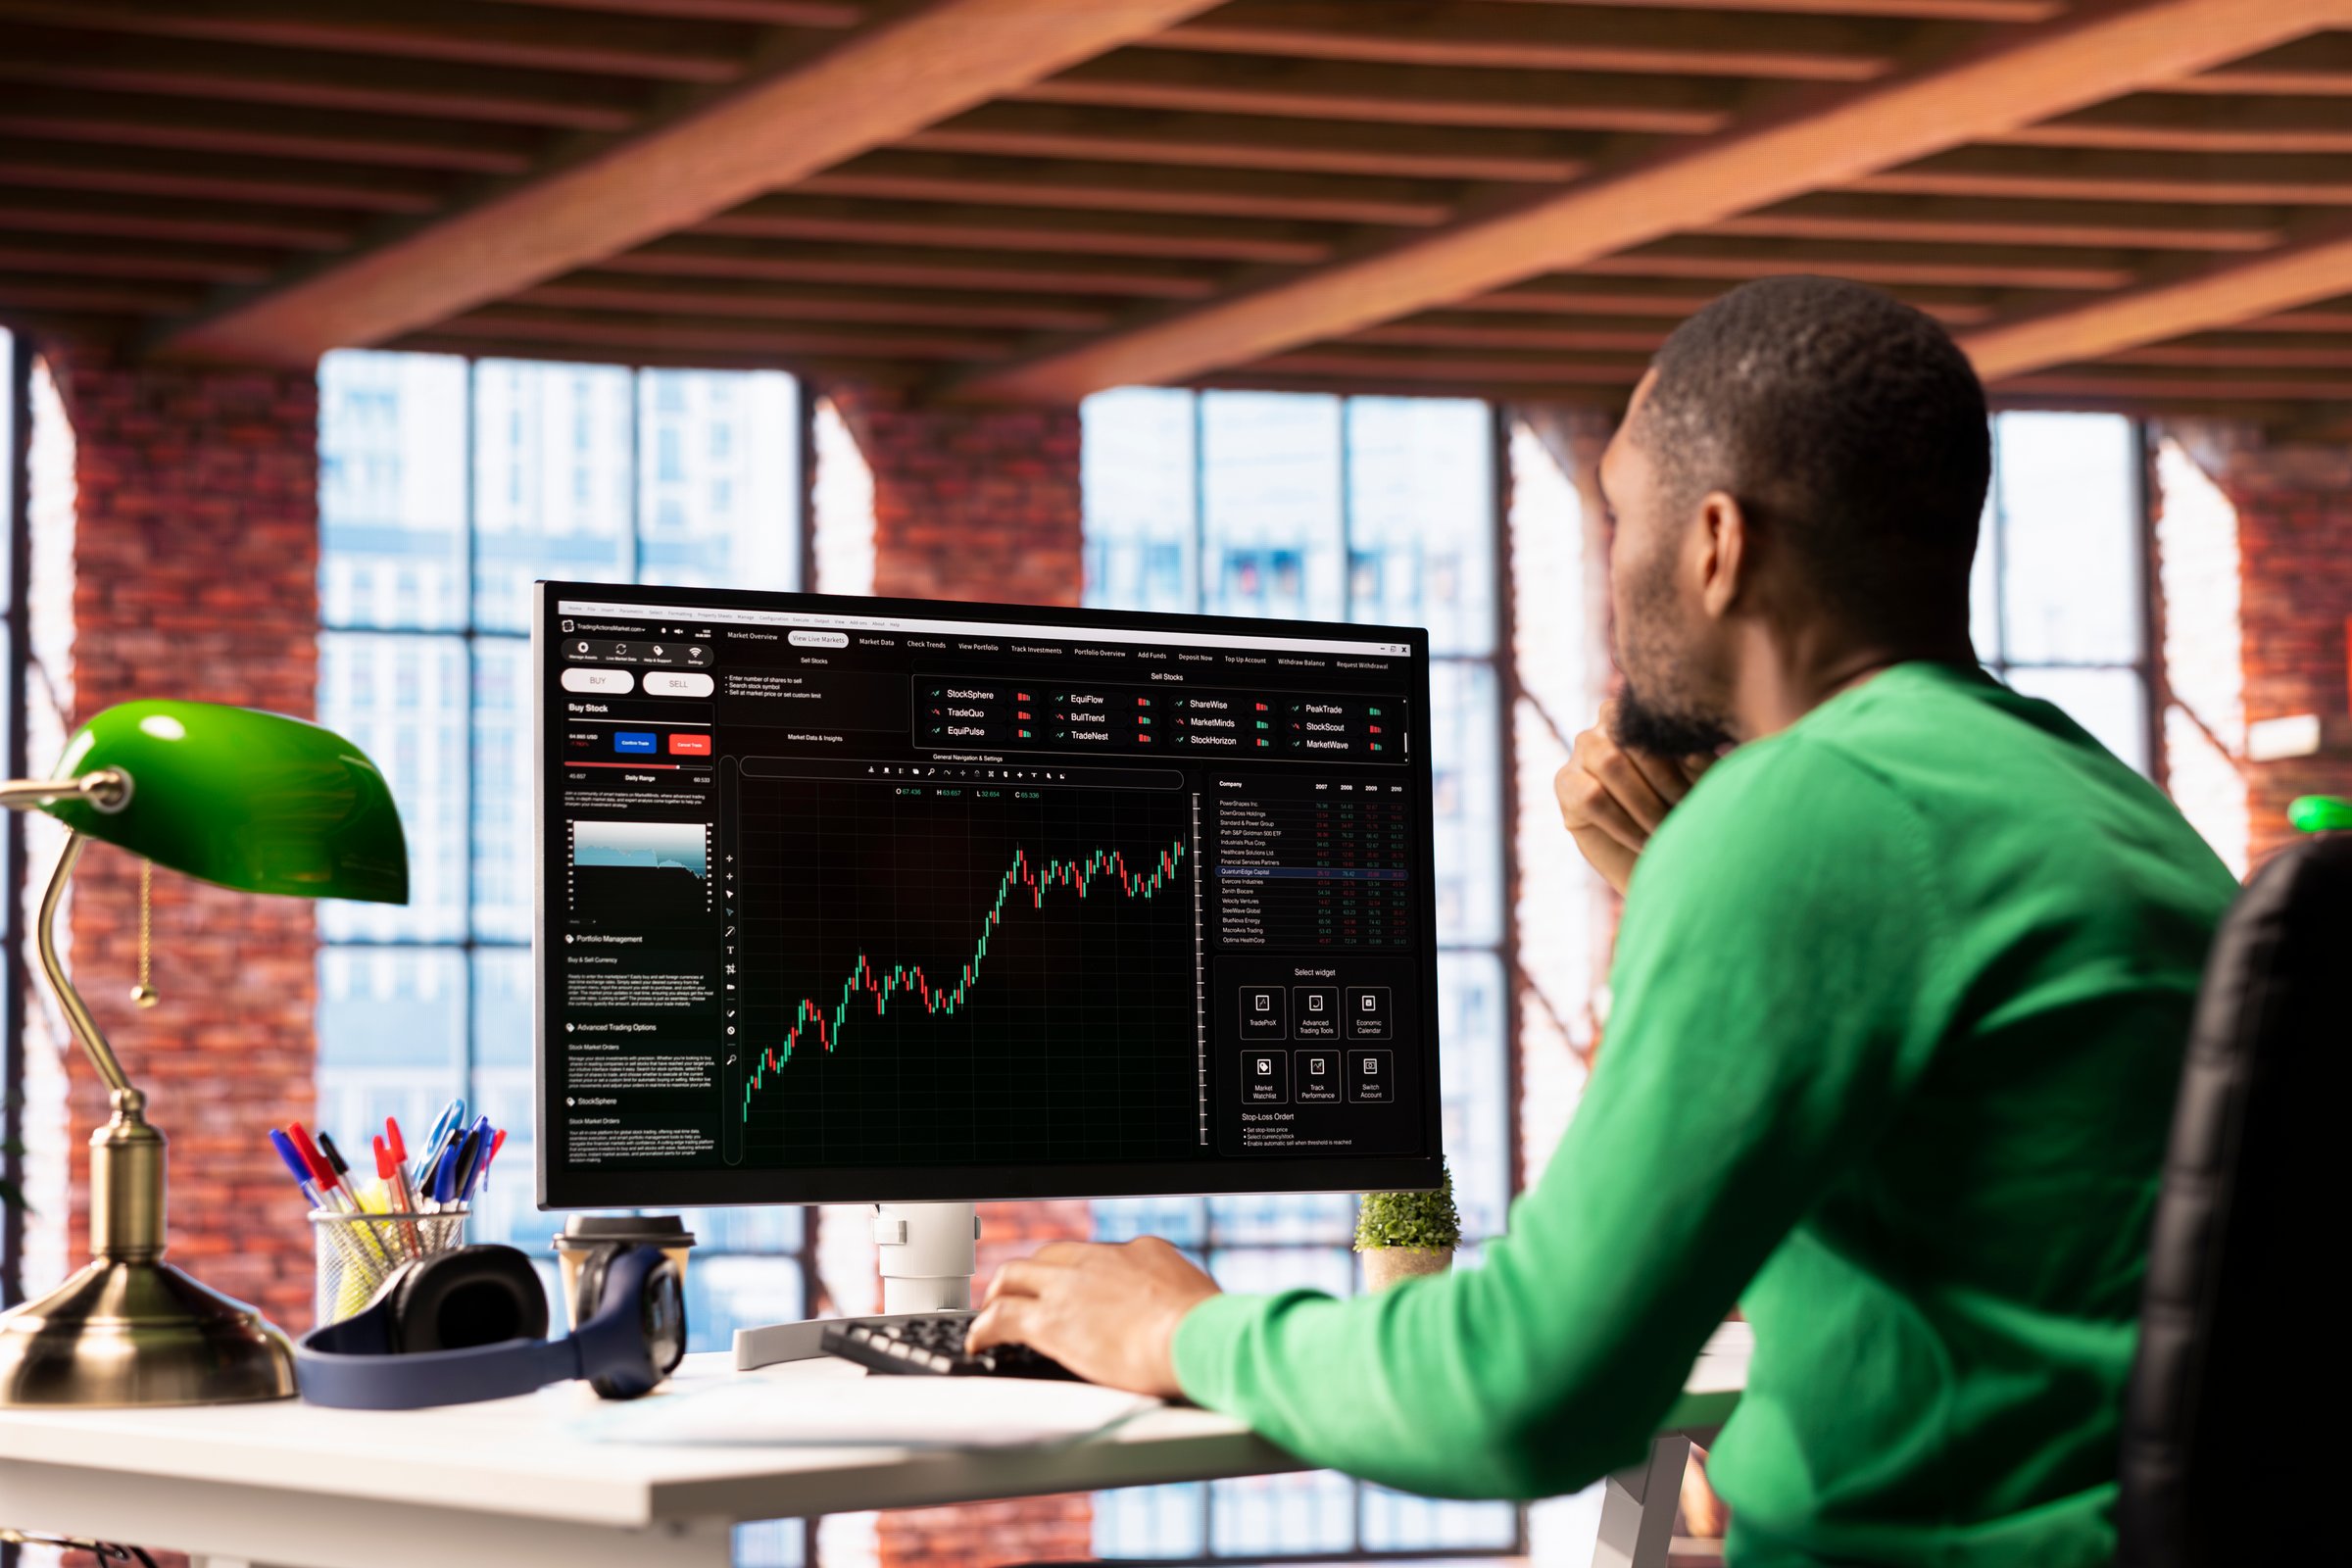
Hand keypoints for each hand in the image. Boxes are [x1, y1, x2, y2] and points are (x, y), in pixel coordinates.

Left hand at [966, 1237, 1220, 1397]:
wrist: (1196, 1338)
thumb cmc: (1209, 1331)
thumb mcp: (1200, 1300)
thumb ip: (1179, 1301)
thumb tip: (1184, 1315)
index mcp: (1140, 1252)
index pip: (1096, 1257)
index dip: (1077, 1274)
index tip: (1073, 1289)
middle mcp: (1100, 1261)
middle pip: (1049, 1256)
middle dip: (1031, 1274)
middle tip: (1019, 1292)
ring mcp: (1071, 1287)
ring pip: (1015, 1276)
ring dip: (999, 1293)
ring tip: (990, 1311)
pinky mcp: (1050, 1321)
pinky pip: (1001, 1317)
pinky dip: (983, 1328)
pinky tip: (978, 1342)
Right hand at [1553, 700, 1709, 894]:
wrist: (1664, 858)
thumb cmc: (1685, 812)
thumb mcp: (1701, 783)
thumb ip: (1698, 761)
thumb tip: (1692, 751)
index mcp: (1645, 714)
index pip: (1658, 720)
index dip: (1682, 756)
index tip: (1704, 792)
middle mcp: (1608, 724)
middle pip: (1632, 740)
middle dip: (1666, 783)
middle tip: (1687, 815)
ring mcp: (1582, 751)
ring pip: (1609, 762)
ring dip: (1645, 804)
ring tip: (1667, 831)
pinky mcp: (1565, 783)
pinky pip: (1591, 796)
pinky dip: (1624, 823)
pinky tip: (1644, 841)